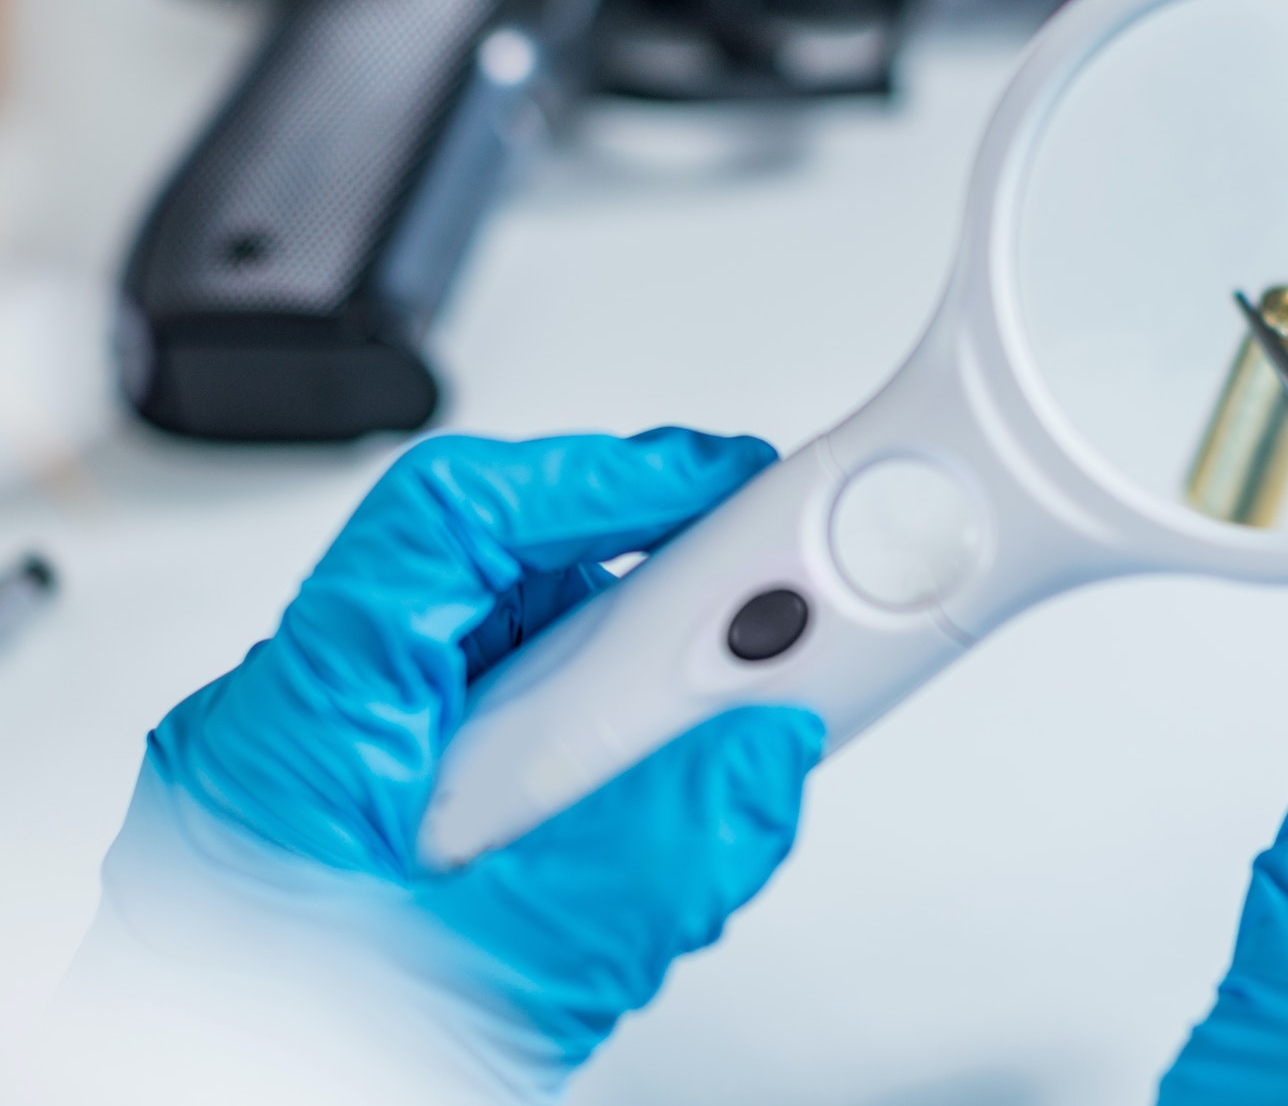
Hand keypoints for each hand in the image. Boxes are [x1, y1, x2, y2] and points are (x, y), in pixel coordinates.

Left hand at [74, 431, 821, 1101]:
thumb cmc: (281, 1064)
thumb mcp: (504, 976)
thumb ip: (651, 863)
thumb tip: (765, 754)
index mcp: (301, 730)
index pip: (448, 520)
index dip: (597, 481)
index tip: (718, 489)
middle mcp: (307, 721)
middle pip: (496, 566)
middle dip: (643, 570)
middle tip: (757, 593)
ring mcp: (342, 761)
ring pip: (507, 636)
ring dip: (627, 650)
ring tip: (725, 690)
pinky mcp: (381, 804)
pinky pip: (504, 708)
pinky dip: (595, 718)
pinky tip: (651, 769)